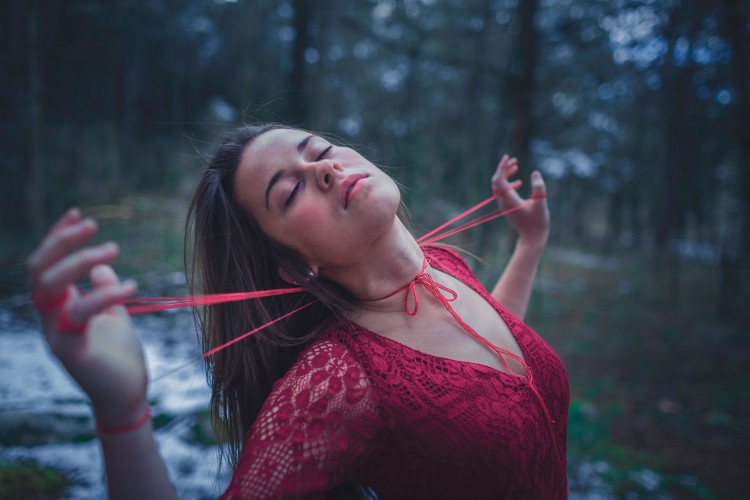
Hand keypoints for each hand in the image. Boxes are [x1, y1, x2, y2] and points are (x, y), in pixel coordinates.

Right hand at [26, 208, 147, 426]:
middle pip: (38, 271)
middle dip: (61, 242)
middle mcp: (49, 318)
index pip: (45, 264)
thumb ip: (103, 290)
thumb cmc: (118, 355)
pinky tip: (131, 286)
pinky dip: (104, 296)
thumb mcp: (113, 314)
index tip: (78, 213)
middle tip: (92, 225)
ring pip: (48, 288)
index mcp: (58, 307)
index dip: (56, 237)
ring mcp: (55, 334)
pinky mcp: (70, 350)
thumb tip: (101, 267)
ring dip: (77, 261)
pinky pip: (77, 315)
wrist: (126, 395)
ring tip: (112, 249)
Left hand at [491, 155, 549, 247]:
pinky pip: (503, 192)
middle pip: (497, 181)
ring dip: (506, 175)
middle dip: (503, 169)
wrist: (532, 238)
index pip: (499, 180)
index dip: (502, 168)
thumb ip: (539, 187)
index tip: (507, 158)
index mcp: (508, 200)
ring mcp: (504, 205)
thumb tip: (535, 173)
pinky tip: (519, 182)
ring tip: (516, 165)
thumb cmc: (538, 222)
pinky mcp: (507, 207)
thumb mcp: (541, 203)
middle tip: (513, 159)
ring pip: (500, 186)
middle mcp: (503, 202)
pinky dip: (509, 184)